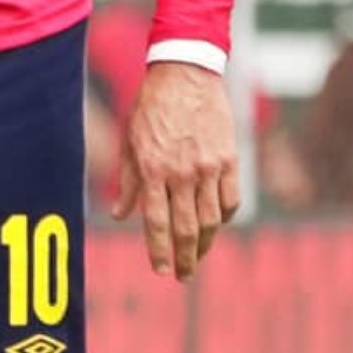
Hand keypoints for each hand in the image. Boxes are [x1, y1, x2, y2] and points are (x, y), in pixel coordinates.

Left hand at [114, 59, 239, 278]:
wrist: (184, 76)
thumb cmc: (149, 109)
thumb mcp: (129, 143)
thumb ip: (128, 183)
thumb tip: (121, 216)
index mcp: (153, 170)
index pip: (157, 222)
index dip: (159, 251)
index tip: (160, 271)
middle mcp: (182, 173)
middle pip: (188, 228)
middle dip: (184, 257)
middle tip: (181, 276)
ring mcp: (209, 168)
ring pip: (211, 220)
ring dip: (204, 244)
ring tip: (196, 257)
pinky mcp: (229, 160)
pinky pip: (230, 200)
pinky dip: (223, 218)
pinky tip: (215, 226)